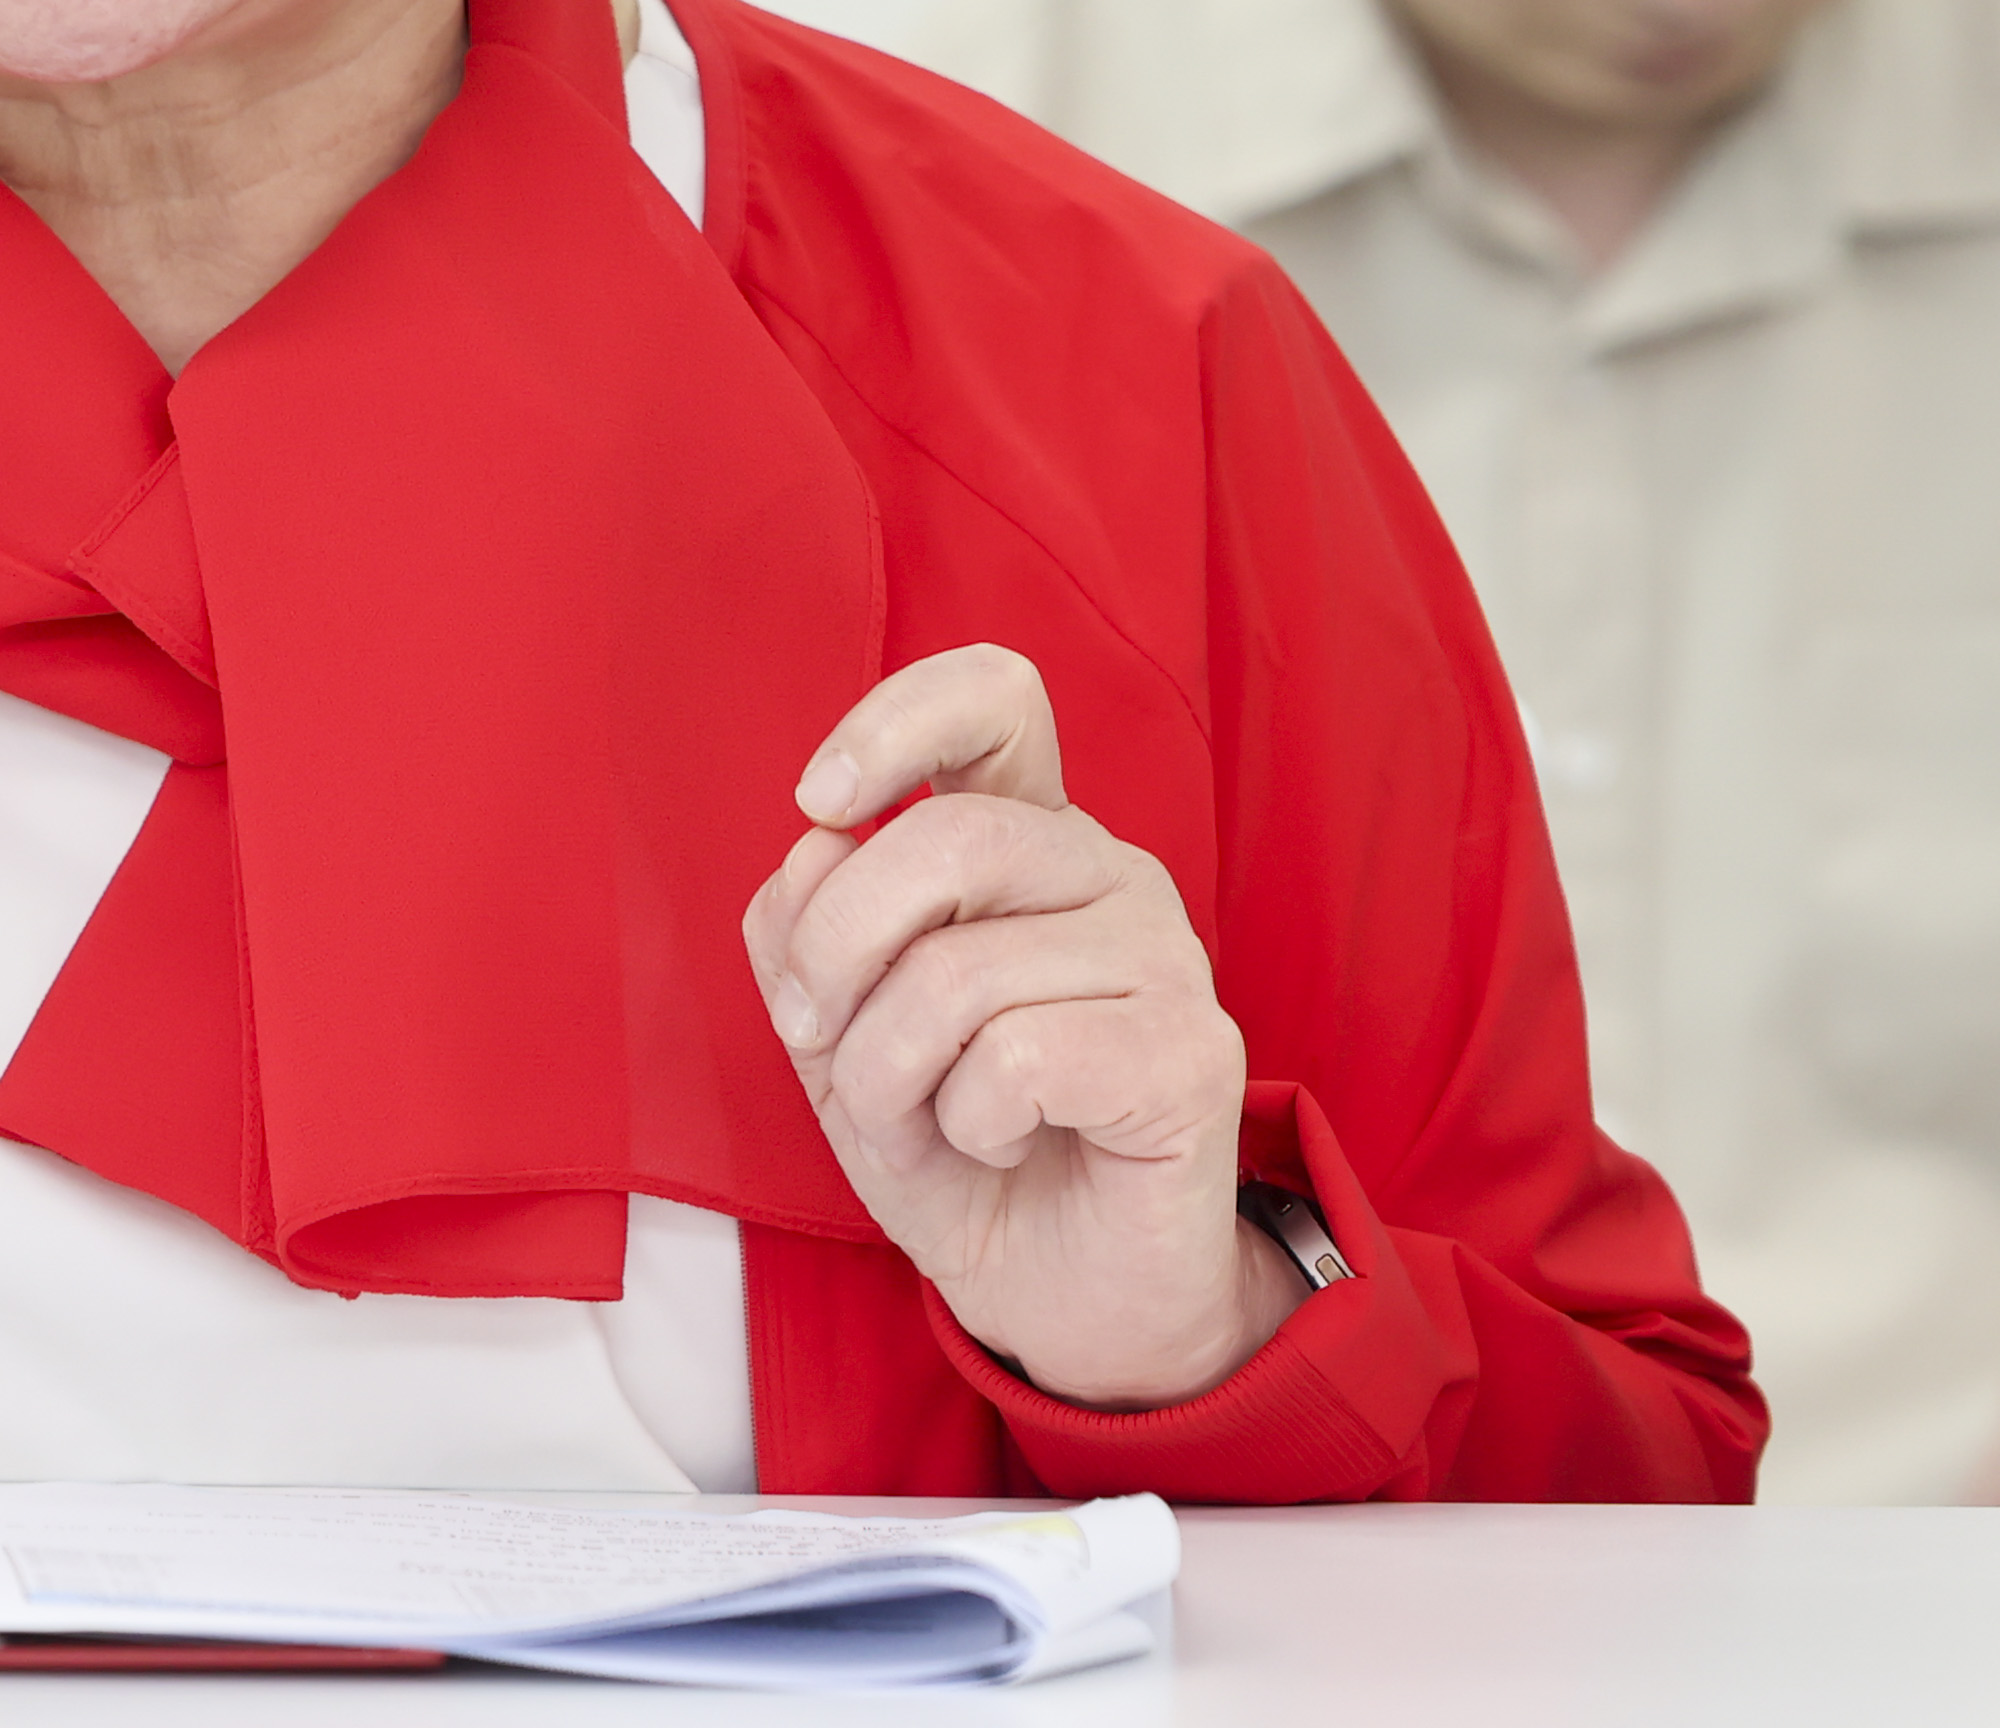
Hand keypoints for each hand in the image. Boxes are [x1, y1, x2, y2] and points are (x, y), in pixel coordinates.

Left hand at [741, 646, 1300, 1409]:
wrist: (1064, 1300)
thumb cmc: (960, 1152)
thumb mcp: (839, 1038)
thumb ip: (806, 935)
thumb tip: (812, 850)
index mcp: (1024, 842)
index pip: (992, 698)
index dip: (893, 724)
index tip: (821, 800)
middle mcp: (1104, 874)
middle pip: (940, 840)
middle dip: (834, 957)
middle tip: (817, 1041)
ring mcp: (1162, 957)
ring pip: (960, 969)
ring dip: (888, 1073)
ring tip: (919, 1124)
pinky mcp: (1193, 1053)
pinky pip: (1017, 1058)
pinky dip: (966, 1121)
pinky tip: (1000, 1144)